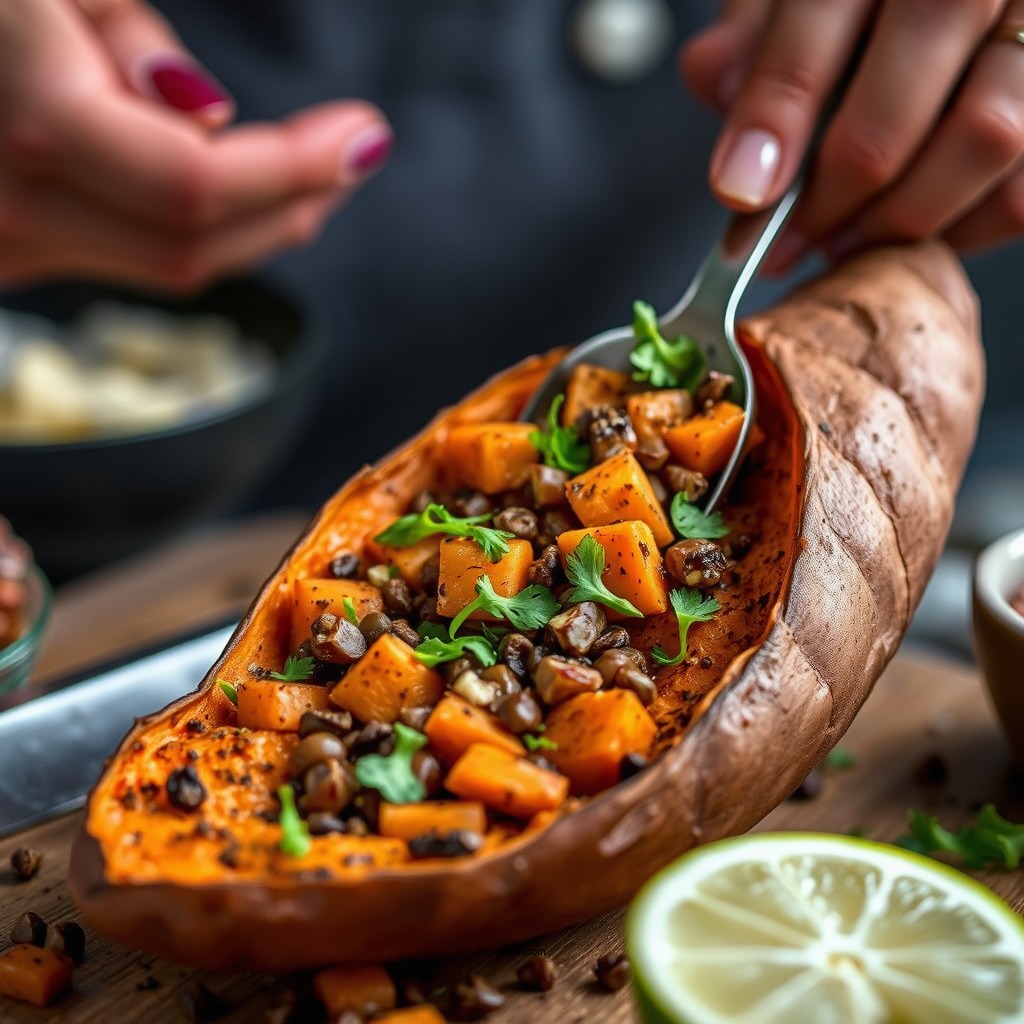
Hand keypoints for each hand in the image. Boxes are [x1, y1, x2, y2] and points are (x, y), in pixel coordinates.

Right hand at [0, 0, 391, 290]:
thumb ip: (129, 41)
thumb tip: (204, 117)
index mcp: (29, 125)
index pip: (199, 187)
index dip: (296, 169)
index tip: (366, 134)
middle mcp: (8, 209)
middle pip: (193, 248)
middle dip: (294, 206)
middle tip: (354, 155)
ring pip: (162, 266)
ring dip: (257, 227)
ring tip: (319, 173)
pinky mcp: (2, 247)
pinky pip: (121, 254)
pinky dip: (193, 230)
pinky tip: (235, 190)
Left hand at [681, 0, 1023, 267]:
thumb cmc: (866, 0)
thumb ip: (759, 34)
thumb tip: (712, 80)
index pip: (815, 28)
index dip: (773, 120)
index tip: (738, 191)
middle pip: (896, 113)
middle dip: (826, 200)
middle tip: (781, 246)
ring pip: (982, 143)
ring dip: (896, 220)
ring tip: (841, 244)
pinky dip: (966, 226)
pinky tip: (912, 230)